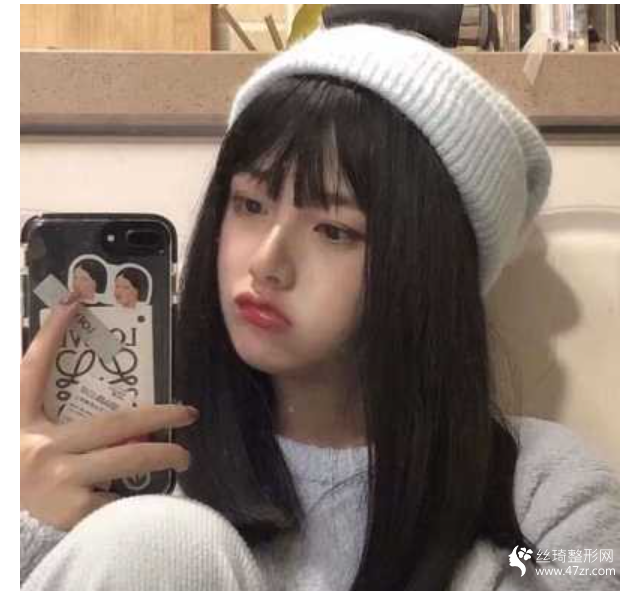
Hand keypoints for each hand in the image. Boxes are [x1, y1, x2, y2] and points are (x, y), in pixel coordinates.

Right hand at [20, 293, 198, 531]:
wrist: (3, 534)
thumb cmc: (16, 478)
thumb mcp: (21, 440)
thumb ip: (48, 416)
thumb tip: (106, 409)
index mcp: (21, 424)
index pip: (33, 370)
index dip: (51, 334)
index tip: (73, 303)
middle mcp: (40, 446)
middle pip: (114, 421)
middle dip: (159, 415)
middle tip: (188, 413)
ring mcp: (57, 480)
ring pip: (128, 456)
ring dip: (164, 454)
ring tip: (184, 457)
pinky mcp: (71, 512)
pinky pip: (119, 499)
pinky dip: (140, 499)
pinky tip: (157, 499)